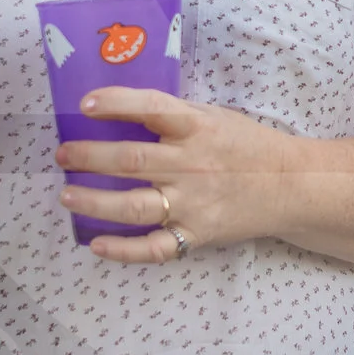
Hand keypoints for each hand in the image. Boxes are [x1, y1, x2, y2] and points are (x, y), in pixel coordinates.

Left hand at [55, 88, 297, 263]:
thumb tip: (118, 108)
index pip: (152, 109)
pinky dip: (123, 250)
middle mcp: (192, 164)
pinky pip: (155, 248)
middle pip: (130, 160)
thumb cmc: (246, 145)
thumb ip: (173, 116)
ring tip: (67, 196)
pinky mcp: (196, 234)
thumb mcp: (214, 117)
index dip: (116, 104)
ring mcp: (193, 203)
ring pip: (133, 205)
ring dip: (93, 202)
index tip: (86, 105)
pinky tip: (97, 245)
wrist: (290, 185)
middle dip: (89, 157)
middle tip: (63, 156)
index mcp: (198, 127)